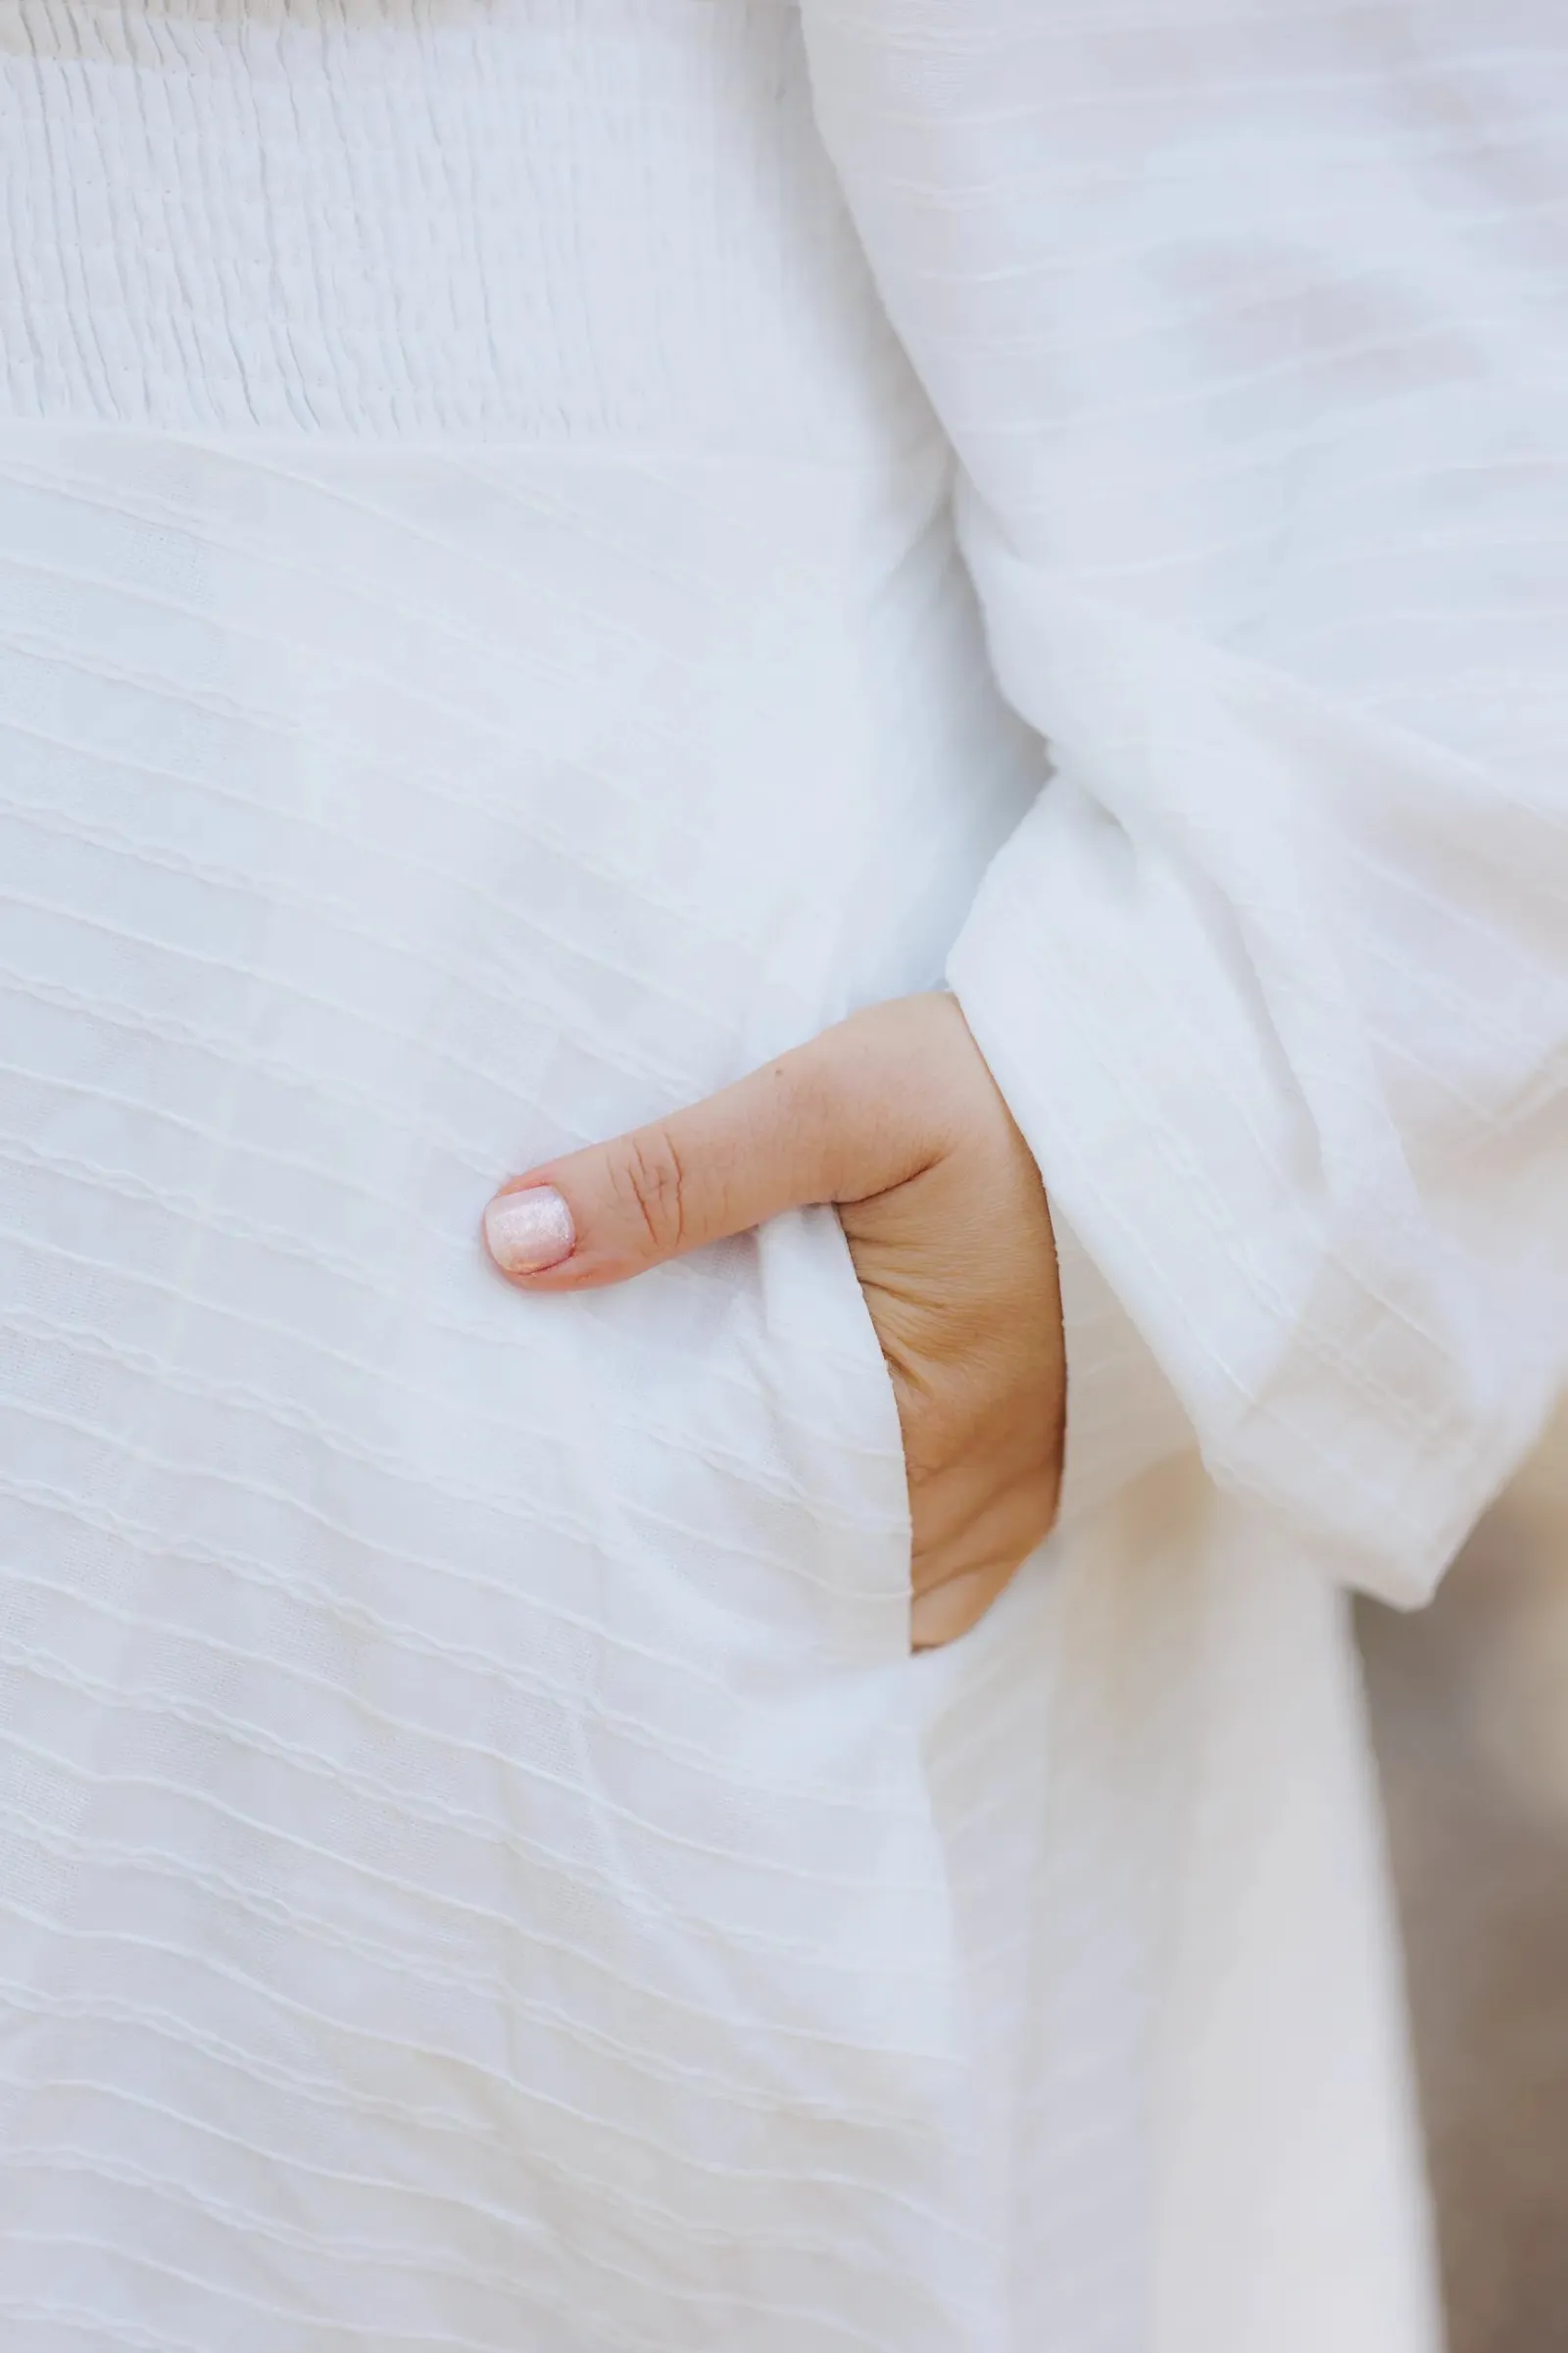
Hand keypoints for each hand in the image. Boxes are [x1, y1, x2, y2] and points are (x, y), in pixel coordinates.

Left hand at [482, 994, 1065, 1648]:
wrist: (1152, 1066)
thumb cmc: (998, 1085)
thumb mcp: (829, 1100)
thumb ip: (674, 1175)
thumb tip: (514, 1246)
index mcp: (924, 1426)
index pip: (753, 1538)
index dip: (660, 1526)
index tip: (574, 1491)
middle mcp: (981, 1492)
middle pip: (815, 1576)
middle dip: (719, 1557)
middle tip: (611, 1505)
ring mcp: (1022, 1491)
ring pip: (876, 1584)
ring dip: (793, 1558)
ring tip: (695, 1506)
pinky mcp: (1047, 1464)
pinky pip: (941, 1573)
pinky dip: (866, 1560)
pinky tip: (803, 1510)